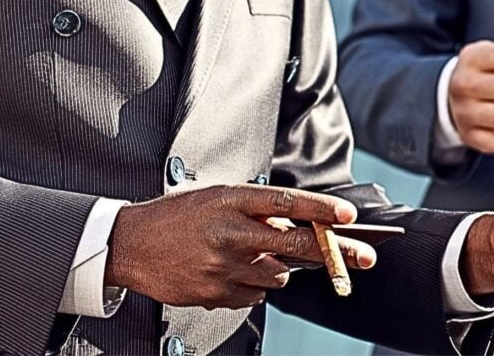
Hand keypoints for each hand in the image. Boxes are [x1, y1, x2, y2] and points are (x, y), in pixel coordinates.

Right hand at [105, 185, 377, 309]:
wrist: (128, 244)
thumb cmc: (179, 216)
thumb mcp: (218, 197)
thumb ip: (258, 210)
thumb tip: (302, 225)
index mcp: (232, 201)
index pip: (287, 203)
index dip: (321, 211)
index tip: (348, 217)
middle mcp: (230, 233)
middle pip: (295, 245)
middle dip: (336, 252)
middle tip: (365, 257)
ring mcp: (222, 267)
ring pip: (277, 276)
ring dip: (276, 268)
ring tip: (247, 255)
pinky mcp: (214, 293)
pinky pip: (254, 296)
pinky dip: (252, 286)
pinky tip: (228, 272)